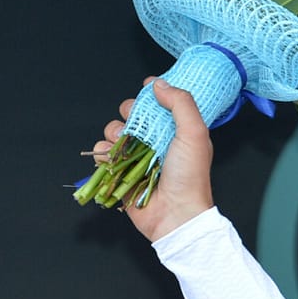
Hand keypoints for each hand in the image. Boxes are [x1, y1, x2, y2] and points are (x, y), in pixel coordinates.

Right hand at [92, 79, 215, 240]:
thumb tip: (160, 84)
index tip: (147, 89)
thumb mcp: (195, 134)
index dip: (150, 94)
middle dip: (129, 112)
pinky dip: (103, 152)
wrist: (176, 214)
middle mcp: (156, 141)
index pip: (159, 103)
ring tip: (125, 145)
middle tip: (137, 124)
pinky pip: (102, 151)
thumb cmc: (190, 177)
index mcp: (177, 131)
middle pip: (132, 113)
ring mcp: (137, 156)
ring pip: (114, 130)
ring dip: (114, 132)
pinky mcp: (120, 170)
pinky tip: (113, 159)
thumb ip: (181, 104)